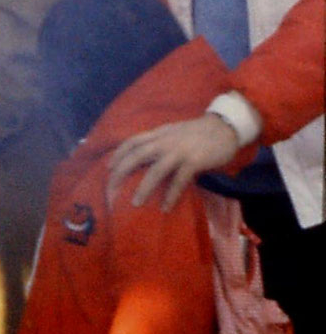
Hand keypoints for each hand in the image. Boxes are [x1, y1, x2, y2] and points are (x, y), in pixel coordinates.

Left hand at [105, 113, 239, 211]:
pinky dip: (171, 194)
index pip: (132, 141)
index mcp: (159, 134)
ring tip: (135, 203)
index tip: (108, 167)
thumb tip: (146, 160)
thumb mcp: (174, 133)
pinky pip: (179, 179)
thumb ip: (161, 143)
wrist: (225, 126)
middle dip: (121, 172)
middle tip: (111, 189)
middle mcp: (165, 141)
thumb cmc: (199, 133)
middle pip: (137, 155)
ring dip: (144, 187)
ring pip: (156, 170)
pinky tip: (166, 207)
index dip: (118, 154)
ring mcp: (179, 150)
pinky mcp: (195, 160)